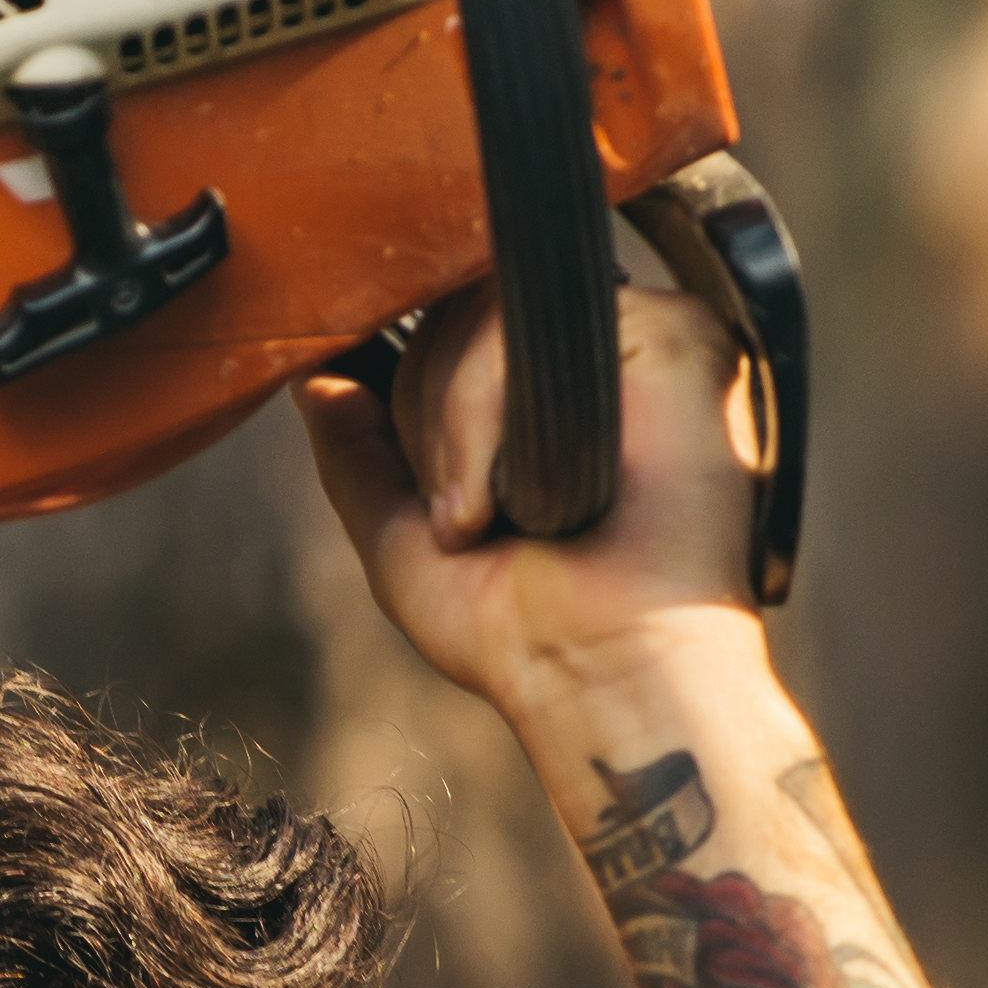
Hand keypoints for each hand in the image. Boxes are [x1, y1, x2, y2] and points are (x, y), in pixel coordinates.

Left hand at [306, 262, 778, 726]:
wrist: (604, 678)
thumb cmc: (524, 633)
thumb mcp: (406, 539)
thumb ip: (359, 454)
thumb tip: (316, 379)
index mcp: (558, 395)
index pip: (454, 327)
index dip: (414, 390)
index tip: (422, 480)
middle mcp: (604, 358)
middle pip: (458, 309)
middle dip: (423, 422)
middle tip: (461, 525)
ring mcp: (642, 338)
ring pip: (480, 313)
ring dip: (446, 433)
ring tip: (479, 523)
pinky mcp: (671, 334)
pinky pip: (521, 327)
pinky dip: (479, 415)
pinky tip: (510, 501)